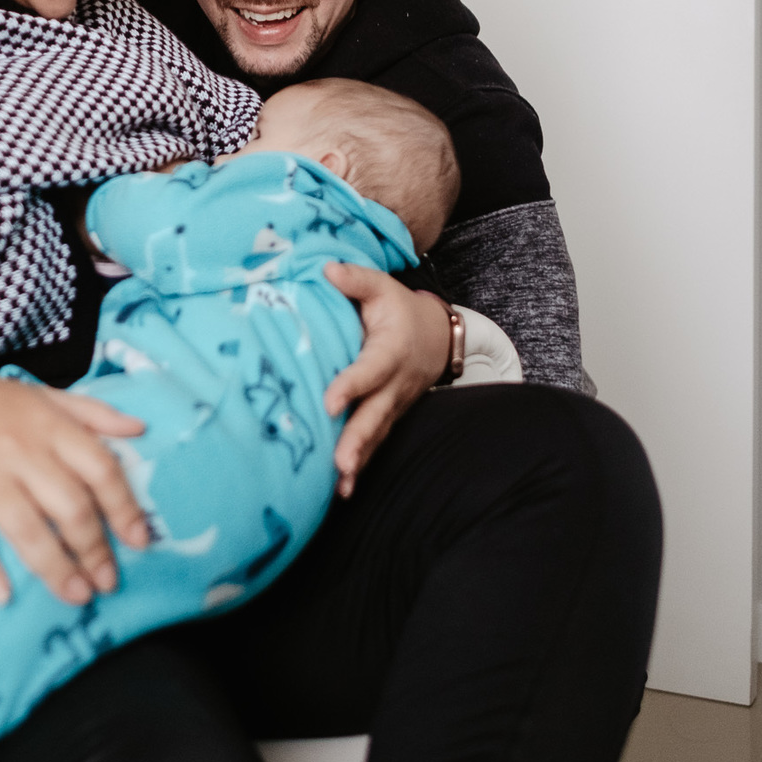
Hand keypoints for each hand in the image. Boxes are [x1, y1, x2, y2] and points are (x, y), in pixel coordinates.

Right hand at [0, 373, 150, 606]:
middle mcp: (20, 450)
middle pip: (69, 506)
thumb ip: (95, 414)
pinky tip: (4, 596)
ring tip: (76, 595)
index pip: (100, 469)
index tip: (140, 540)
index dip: (124, 508)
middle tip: (107, 581)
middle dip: (94, 550)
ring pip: (27, 529)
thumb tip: (141, 430)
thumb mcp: (46, 396)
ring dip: (56, 569)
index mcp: (50, 425)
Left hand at [323, 266, 450, 496]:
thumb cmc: (399, 310)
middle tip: (339, 463)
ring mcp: (394, 405)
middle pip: (376, 414)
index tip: (328, 402)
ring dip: (359, 461)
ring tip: (340, 485)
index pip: (370, 369)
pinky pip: (375, 443)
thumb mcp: (382, 287)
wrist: (435, 337)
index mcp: (390, 349)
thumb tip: (326, 269)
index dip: (351, 385)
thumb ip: (356, 279)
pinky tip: (341, 492)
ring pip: (377, 435)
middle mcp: (395, 383)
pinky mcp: (388, 418)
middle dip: (358, 439)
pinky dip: (361, 468)